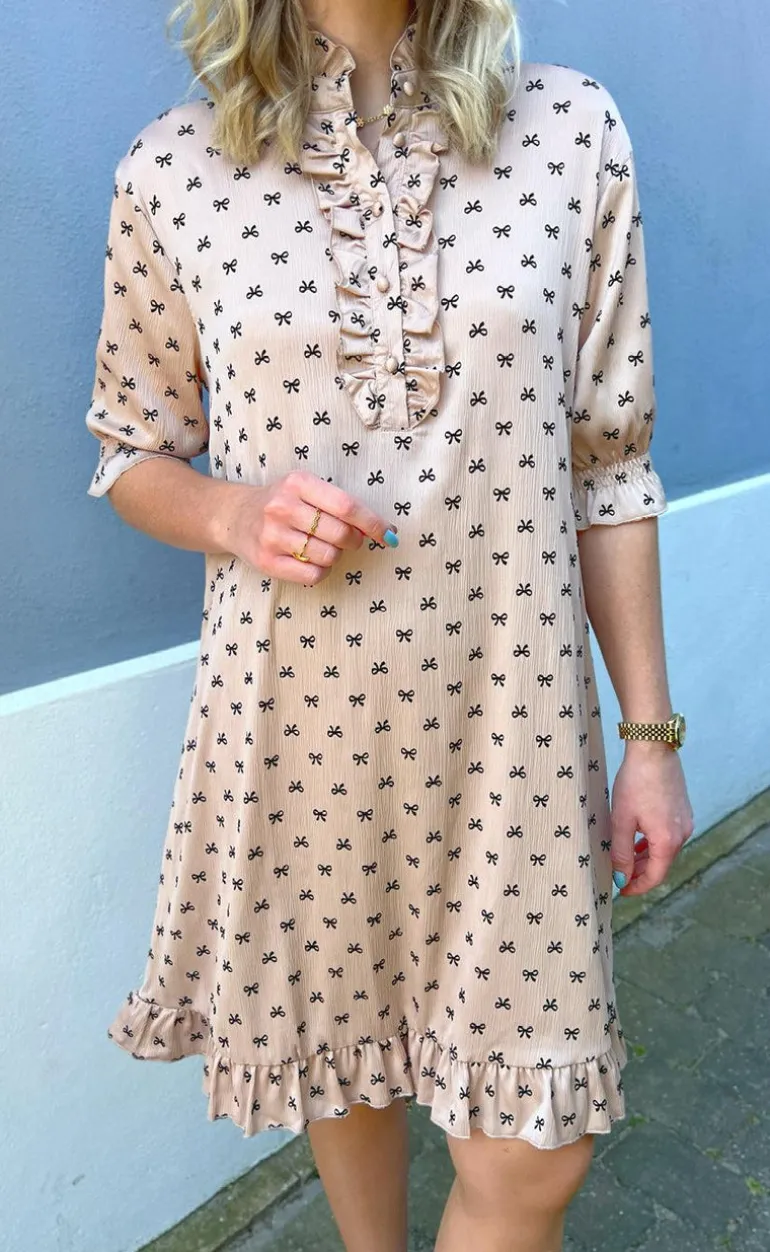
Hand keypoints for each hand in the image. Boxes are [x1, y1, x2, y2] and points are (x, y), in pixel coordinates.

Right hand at [218, 470, 398, 584]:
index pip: (346, 506)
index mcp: (298, 483)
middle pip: (340, 533)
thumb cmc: (282, 502)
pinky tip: (311, 561)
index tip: (389, 534)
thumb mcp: (305, 490)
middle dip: (354, 541)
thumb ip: (339, 504)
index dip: (373, 523)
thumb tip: (384, 531)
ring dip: (334, 556)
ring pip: (328, 556)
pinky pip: (313, 575)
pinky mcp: (267, 562)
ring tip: (322, 547)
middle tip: (349, 540)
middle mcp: (283, 507)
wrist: (235, 516)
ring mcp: (272, 536)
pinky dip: (321, 571)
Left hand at [610, 743, 694, 896]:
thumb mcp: (621, 820)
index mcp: (668, 841)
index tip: (621, 891)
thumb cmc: (635, 782)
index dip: (637, 887)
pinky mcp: (682, 810)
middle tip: (619, 875)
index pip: (655, 877)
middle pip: (661, 864)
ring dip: (646, 858)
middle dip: (640, 873)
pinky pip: (668, 835)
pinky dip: (653, 843)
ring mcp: (685, 821)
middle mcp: (682, 834)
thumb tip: (621, 878)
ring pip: (665, 850)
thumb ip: (621, 853)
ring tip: (625, 858)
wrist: (653, 750)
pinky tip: (638, 838)